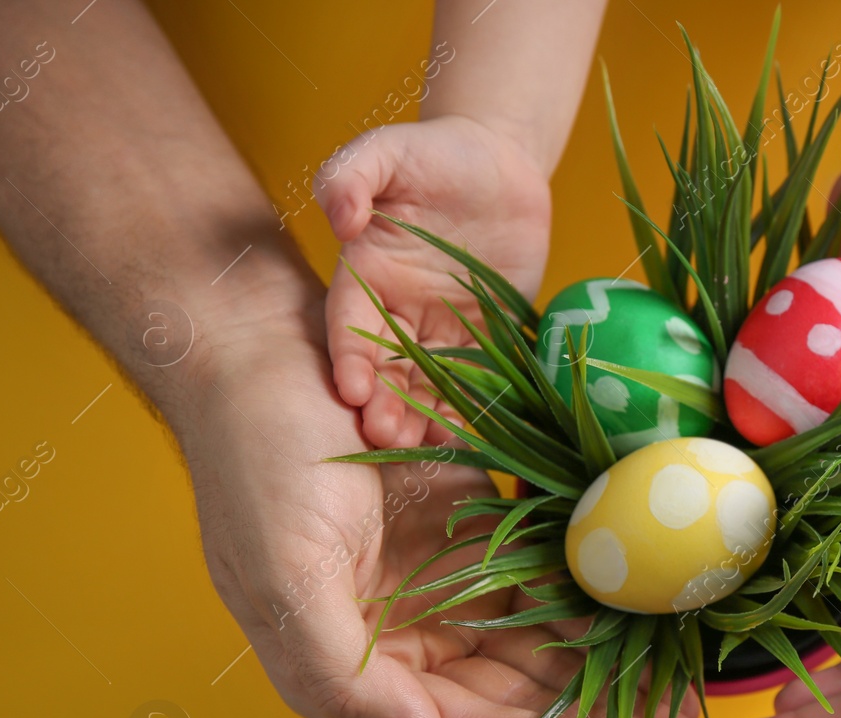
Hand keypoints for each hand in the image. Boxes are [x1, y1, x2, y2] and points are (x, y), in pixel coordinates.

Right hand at [186, 296, 716, 717]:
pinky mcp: (476, 535)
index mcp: (357, 671)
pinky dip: (603, 610)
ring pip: (547, 655)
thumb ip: (343, 680)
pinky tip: (662, 631)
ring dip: (619, 685)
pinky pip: (552, 586)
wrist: (260, 354)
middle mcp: (409, 643)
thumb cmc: (257, 463)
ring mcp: (448, 589)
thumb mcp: (282, 577)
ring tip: (694, 714)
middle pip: (525, 706)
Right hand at [316, 115, 550, 449]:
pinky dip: (474, 408)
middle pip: (386, 367)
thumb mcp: (386, 149)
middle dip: (383, 403)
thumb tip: (340, 218)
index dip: (350, 358)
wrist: (500, 161)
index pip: (350, 325)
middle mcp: (401, 310)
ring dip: (423, 417)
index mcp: (368, 275)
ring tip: (421, 445)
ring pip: (429, 383)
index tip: (353, 389)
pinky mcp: (490, 336)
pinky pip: (481, 379)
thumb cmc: (435, 152)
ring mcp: (446, 328)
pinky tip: (474, 436)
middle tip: (384, 434)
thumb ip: (351, 175)